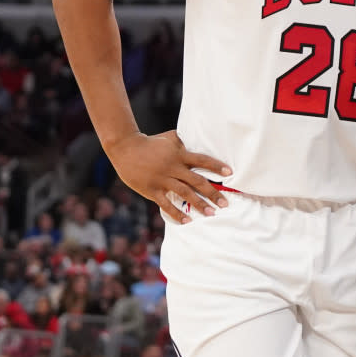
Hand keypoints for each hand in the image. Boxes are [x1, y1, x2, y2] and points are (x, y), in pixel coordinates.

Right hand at [104, 130, 232, 222]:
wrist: (126, 148)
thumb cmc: (151, 142)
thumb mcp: (170, 138)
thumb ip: (185, 140)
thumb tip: (200, 135)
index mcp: (179, 155)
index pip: (202, 160)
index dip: (216, 166)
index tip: (229, 173)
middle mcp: (173, 167)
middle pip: (196, 181)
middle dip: (212, 193)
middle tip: (225, 203)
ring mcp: (162, 179)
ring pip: (184, 194)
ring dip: (198, 204)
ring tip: (211, 213)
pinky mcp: (152, 190)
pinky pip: (166, 203)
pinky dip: (176, 213)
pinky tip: (187, 221)